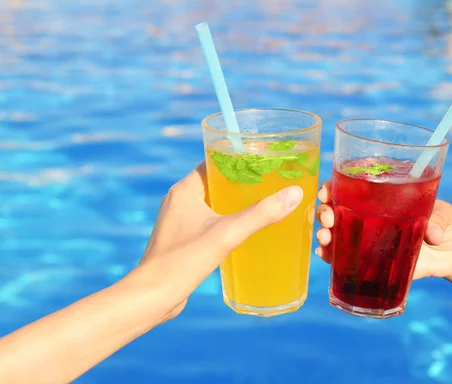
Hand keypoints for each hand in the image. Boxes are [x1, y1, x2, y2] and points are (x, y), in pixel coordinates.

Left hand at [137, 162, 303, 320]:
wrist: (151, 297)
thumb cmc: (183, 261)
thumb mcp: (227, 234)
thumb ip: (261, 214)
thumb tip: (295, 193)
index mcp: (185, 189)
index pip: (215, 162)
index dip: (239, 160)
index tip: (265, 162)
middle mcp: (179, 200)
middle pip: (217, 182)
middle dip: (242, 183)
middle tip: (271, 185)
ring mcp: (178, 221)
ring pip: (213, 203)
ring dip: (235, 204)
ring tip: (263, 206)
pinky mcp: (181, 239)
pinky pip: (208, 222)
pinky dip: (225, 222)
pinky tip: (243, 233)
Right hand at [314, 179, 451, 279]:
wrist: (449, 250)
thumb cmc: (442, 221)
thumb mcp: (441, 215)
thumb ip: (436, 221)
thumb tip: (433, 234)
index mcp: (377, 195)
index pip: (346, 185)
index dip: (331, 186)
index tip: (327, 191)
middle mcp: (365, 214)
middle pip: (333, 208)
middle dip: (324, 211)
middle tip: (329, 218)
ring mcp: (363, 238)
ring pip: (333, 232)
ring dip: (324, 233)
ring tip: (326, 237)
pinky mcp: (366, 260)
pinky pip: (341, 258)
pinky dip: (329, 255)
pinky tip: (325, 254)